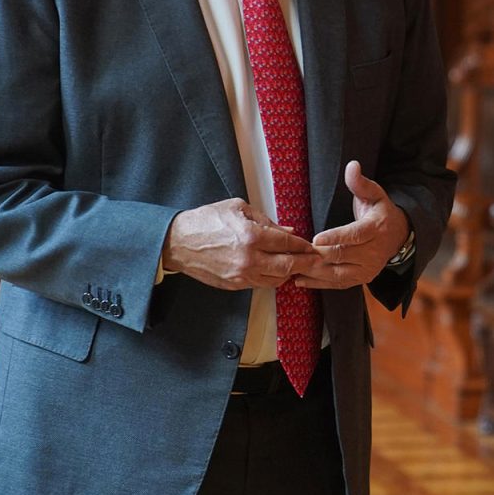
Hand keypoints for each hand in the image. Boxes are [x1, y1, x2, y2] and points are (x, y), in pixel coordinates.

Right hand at [161, 198, 311, 290]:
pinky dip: (271, 278)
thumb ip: (266, 221)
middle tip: (316, 261)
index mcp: (251, 236)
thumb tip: (287, 231)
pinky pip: (260, 285)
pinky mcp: (233, 286)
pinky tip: (276, 270)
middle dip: (306, 264)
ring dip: (289, 273)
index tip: (313, 246)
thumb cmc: (206, 221)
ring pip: (276, 280)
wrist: (177, 242)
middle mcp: (248, 260)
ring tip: (297, 265)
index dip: (304, 245)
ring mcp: (241, 276)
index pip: (288, 243)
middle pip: (288, 267)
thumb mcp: (238, 209)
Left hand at [291, 161, 409, 289]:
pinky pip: (338, 285)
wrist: (398, 236)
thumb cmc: (380, 212)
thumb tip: (352, 165)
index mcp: (376, 229)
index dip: (335, 237)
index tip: (316, 239)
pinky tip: (300, 280)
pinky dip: (318, 284)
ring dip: (314, 272)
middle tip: (295, 252)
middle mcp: (374, 252)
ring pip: (338, 274)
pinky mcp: (361, 280)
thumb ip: (360, 182)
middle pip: (342, 256)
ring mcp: (368, 269)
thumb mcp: (375, 194)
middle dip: (317, 255)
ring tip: (293, 266)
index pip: (355, 235)